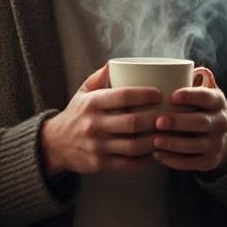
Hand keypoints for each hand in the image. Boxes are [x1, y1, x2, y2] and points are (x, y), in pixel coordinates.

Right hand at [40, 63, 161, 176]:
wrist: (55, 144)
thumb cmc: (77, 114)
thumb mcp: (83, 92)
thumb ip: (100, 76)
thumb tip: (117, 61)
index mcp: (92, 103)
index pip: (123, 96)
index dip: (145, 94)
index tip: (160, 93)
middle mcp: (94, 125)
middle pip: (133, 122)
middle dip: (156, 119)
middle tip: (171, 115)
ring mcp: (97, 146)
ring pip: (133, 145)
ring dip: (155, 141)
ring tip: (169, 134)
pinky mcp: (100, 164)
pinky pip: (128, 164)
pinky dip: (146, 160)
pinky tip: (157, 153)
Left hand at [152, 66, 226, 173]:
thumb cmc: (203, 109)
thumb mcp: (204, 93)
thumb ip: (189, 82)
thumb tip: (162, 67)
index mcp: (218, 101)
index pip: (206, 97)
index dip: (190, 96)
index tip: (172, 96)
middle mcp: (221, 122)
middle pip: (200, 122)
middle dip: (178, 122)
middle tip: (158, 121)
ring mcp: (217, 143)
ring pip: (195, 145)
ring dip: (174, 144)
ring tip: (154, 141)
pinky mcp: (211, 161)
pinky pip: (192, 163)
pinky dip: (174, 160)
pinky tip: (158, 155)